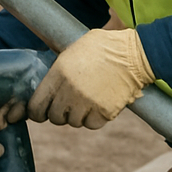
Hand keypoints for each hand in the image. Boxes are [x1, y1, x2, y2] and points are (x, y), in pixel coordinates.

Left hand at [27, 28, 153, 128]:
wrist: (135, 54)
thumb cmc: (105, 47)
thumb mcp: (74, 49)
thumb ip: (58, 68)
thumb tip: (45, 82)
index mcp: (59, 73)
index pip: (36, 105)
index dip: (37, 112)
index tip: (40, 113)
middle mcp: (70, 91)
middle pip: (55, 117)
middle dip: (59, 114)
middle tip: (68, 106)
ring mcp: (87, 103)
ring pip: (73, 122)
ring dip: (78, 116)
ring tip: (86, 102)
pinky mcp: (104, 112)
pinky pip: (91, 124)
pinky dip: (94, 119)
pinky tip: (98, 106)